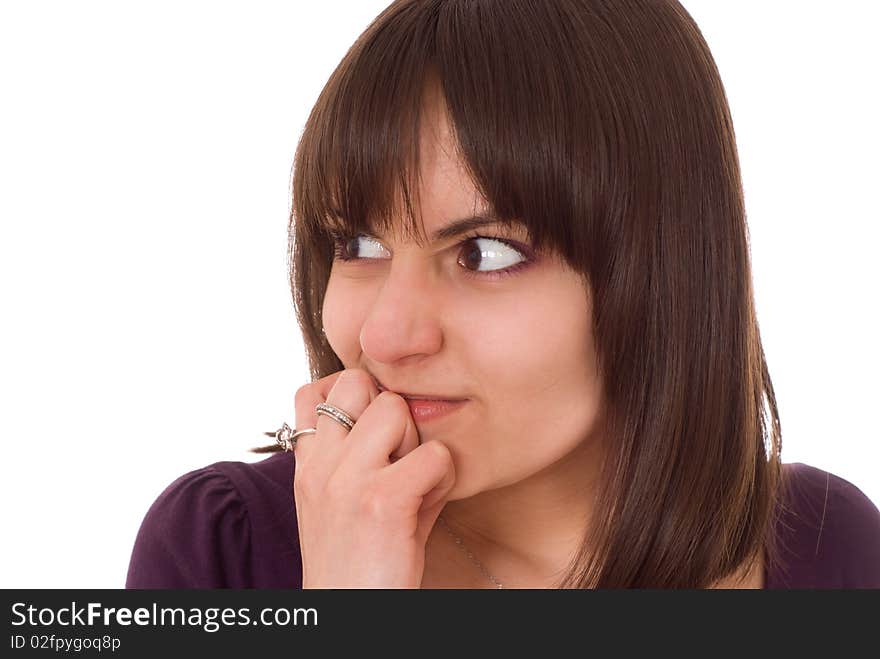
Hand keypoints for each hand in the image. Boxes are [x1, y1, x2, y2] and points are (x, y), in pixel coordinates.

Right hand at [292, 368, 455, 587]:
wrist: (347, 619)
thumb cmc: (359, 565)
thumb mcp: (345, 505)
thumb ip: (364, 457)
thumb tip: (406, 414)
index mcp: (308, 467)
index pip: (313, 391)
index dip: (349, 394)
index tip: (371, 426)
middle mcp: (321, 466)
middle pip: (359, 383)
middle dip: (389, 410)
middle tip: (398, 455)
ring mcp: (348, 480)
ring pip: (395, 408)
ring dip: (416, 440)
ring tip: (414, 481)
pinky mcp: (383, 501)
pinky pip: (434, 454)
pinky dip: (443, 476)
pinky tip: (428, 504)